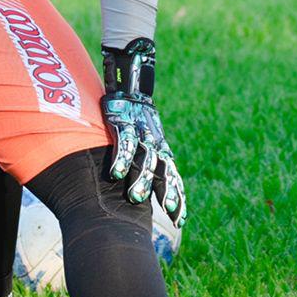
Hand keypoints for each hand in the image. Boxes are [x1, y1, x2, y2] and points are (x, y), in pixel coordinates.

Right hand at [101, 37, 186, 223]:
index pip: (172, 176)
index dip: (177, 196)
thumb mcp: (143, 135)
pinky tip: (114, 174)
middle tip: (171, 215)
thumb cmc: (133, 113)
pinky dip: (120, 158)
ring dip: (142, 179)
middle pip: (165, 171)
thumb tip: (136, 184)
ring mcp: (139, 132)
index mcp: (160, 147)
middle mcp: (154, 142)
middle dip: (167, 193)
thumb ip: (143, 157)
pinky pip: (123, 142)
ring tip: (136, 199)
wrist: (131, 76)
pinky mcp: (123, 122)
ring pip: (145, 159)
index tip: (182, 219)